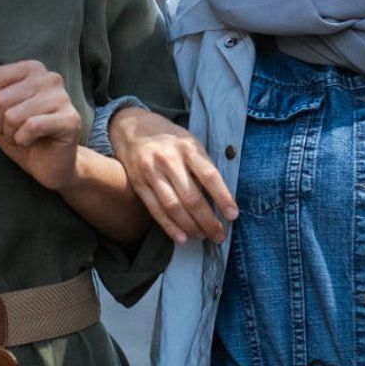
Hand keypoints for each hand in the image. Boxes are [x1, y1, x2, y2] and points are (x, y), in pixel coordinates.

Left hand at [0, 61, 82, 191]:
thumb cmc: (20, 132)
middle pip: (1, 99)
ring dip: (10, 134)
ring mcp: (63, 98)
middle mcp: (50, 78)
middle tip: (10, 131)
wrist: (48, 163)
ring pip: (13, 116)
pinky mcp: (70, 120)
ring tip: (21, 136)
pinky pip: (31, 127)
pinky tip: (30, 142)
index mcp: (33, 68)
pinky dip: (22, 141)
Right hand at [108, 105, 236, 244]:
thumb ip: (202, 165)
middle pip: (191, 197)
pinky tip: (181, 238)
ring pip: (173, 206)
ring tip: (203, 236)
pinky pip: (155, 210)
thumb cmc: (169, 138)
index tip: (233, 215)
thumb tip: (219, 197)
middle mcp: (169, 160)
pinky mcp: (138, 184)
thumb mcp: (190, 142)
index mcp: (187, 147)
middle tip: (219, 236)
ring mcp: (151, 172)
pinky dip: (169, 226)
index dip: (223, 197)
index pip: (209, 176)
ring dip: (190, 226)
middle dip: (208, 221)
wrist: (132, 127)